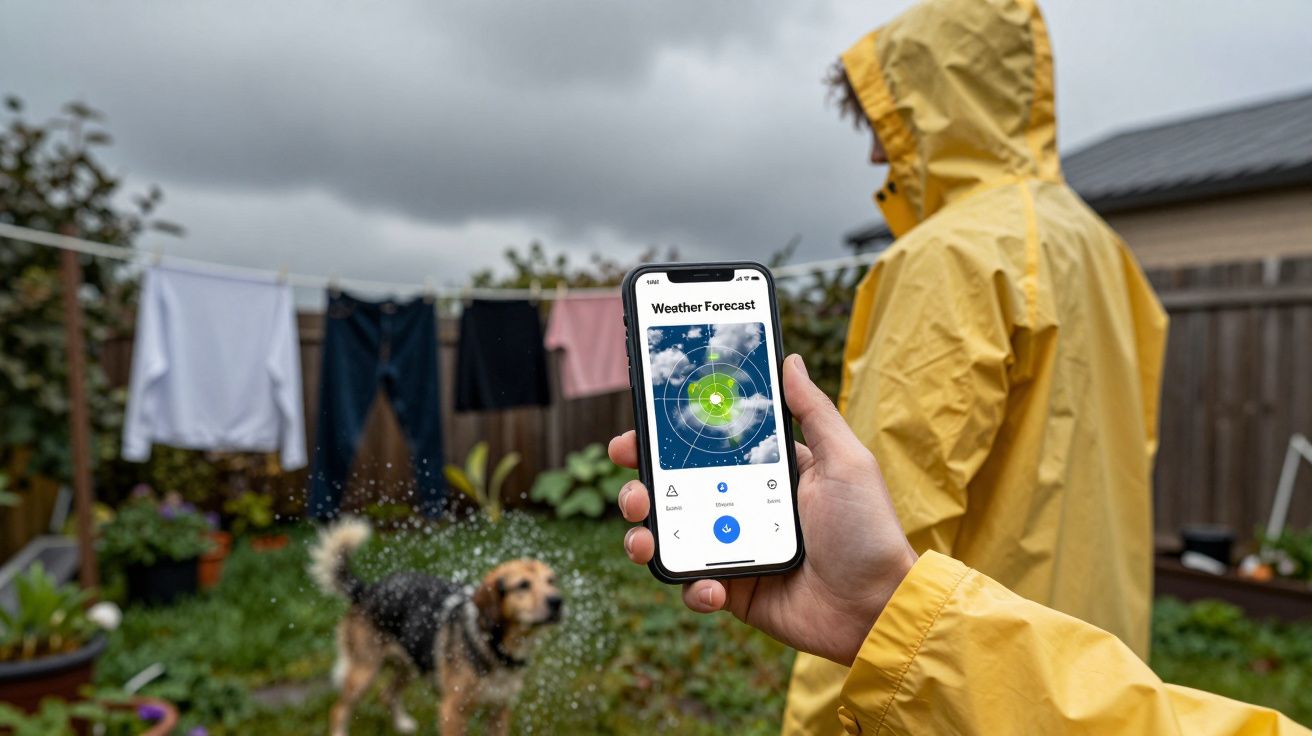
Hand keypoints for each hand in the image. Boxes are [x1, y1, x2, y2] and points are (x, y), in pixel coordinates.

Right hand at [609, 354, 916, 664]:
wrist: (877, 606)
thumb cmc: (868, 530)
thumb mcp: (844, 461)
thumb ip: (813, 411)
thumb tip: (788, 360)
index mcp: (766, 473)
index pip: (705, 447)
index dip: (666, 439)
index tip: (638, 431)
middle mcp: (743, 508)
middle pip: (673, 491)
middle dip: (640, 486)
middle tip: (633, 488)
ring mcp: (734, 550)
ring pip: (671, 537)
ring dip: (644, 535)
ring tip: (644, 538)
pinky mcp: (734, 592)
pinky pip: (694, 587)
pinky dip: (692, 587)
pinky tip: (710, 586)